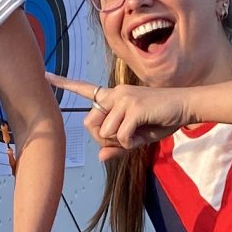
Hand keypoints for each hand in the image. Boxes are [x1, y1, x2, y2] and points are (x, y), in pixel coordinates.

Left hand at [57, 77, 192, 158]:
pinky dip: (131, 143)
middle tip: (123, 140)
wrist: (186, 107)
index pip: (85, 89)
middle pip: (90, 124)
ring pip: (105, 133)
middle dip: (103, 139)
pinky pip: (120, 136)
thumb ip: (118, 146)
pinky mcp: (133, 107)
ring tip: (140, 132)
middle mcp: (115, 93)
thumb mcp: (138, 137)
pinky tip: (144, 133)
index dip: (64, 83)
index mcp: (114, 96)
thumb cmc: (162, 120)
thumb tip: (100, 157)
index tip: (45, 75)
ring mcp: (123, 98)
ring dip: (121, 142)